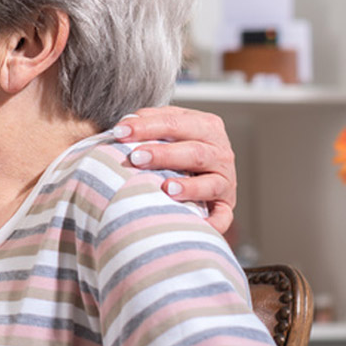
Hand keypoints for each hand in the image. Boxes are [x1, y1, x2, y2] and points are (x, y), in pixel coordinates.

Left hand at [112, 106, 236, 235]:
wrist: (203, 170)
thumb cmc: (177, 146)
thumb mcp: (167, 129)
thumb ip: (148, 122)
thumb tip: (125, 125)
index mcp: (205, 126)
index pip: (175, 123)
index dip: (147, 126)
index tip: (120, 132)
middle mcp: (220, 152)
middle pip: (194, 151)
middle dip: (164, 154)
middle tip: (136, 157)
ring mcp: (225, 180)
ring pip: (210, 183)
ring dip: (189, 187)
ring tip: (166, 188)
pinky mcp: (226, 205)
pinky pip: (223, 216)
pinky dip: (213, 222)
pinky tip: (198, 224)